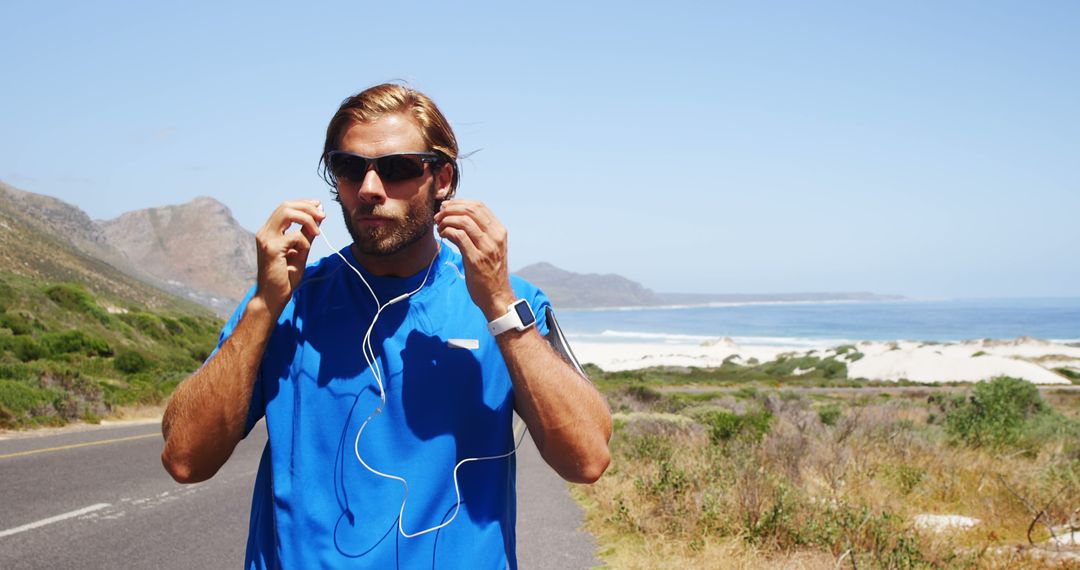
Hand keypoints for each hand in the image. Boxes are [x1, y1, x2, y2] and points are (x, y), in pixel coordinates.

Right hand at [253, 199, 325, 315]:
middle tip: (322, 215)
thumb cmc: (285, 277)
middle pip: (285, 205)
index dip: (304, 204)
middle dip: (307, 207)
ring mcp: (266, 239)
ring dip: (307, 219)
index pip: (285, 207)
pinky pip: (294, 236)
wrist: (273, 297)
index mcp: (269, 231)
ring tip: (317, 231)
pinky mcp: (271, 249)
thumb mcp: (300, 251)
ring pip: (287, 213)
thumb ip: (307, 234)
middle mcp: (264, 232)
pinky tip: (304, 252)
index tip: (319, 207)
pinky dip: (304, 241)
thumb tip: (318, 217)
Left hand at [435, 200, 515, 319]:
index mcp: (499, 231)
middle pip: (471, 210)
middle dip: (451, 209)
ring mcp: (487, 248)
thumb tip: (459, 217)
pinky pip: (459, 236)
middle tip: (439, 215)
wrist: (497, 296)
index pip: (479, 206)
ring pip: (464, 221)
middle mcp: (495, 237)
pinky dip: (447, 231)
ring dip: (446, 220)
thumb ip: (481, 232)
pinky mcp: (476, 259)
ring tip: (439, 226)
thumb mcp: (491, 247)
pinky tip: (443, 235)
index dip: (460, 202)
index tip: (447, 207)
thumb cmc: (490, 272)